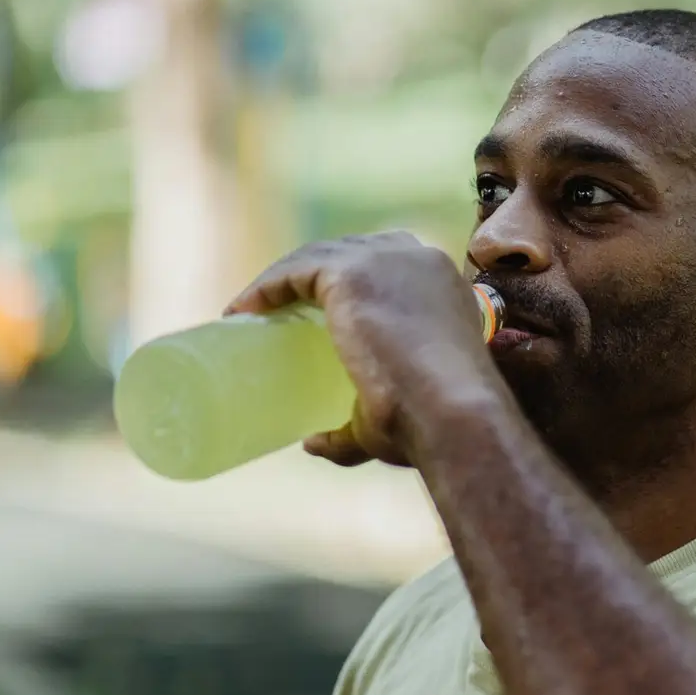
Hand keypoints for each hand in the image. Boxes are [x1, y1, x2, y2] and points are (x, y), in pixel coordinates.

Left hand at [223, 230, 497, 467]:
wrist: (451, 414)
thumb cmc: (432, 423)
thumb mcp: (395, 415)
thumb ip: (352, 432)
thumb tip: (313, 442)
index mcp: (442, 285)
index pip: (389, 265)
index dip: (348, 283)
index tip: (316, 316)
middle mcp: (418, 260)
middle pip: (351, 252)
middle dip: (312, 276)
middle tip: (279, 316)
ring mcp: (385, 261)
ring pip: (318, 257)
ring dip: (282, 281)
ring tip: (251, 313)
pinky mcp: (352, 273)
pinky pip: (297, 270)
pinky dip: (268, 286)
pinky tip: (244, 309)